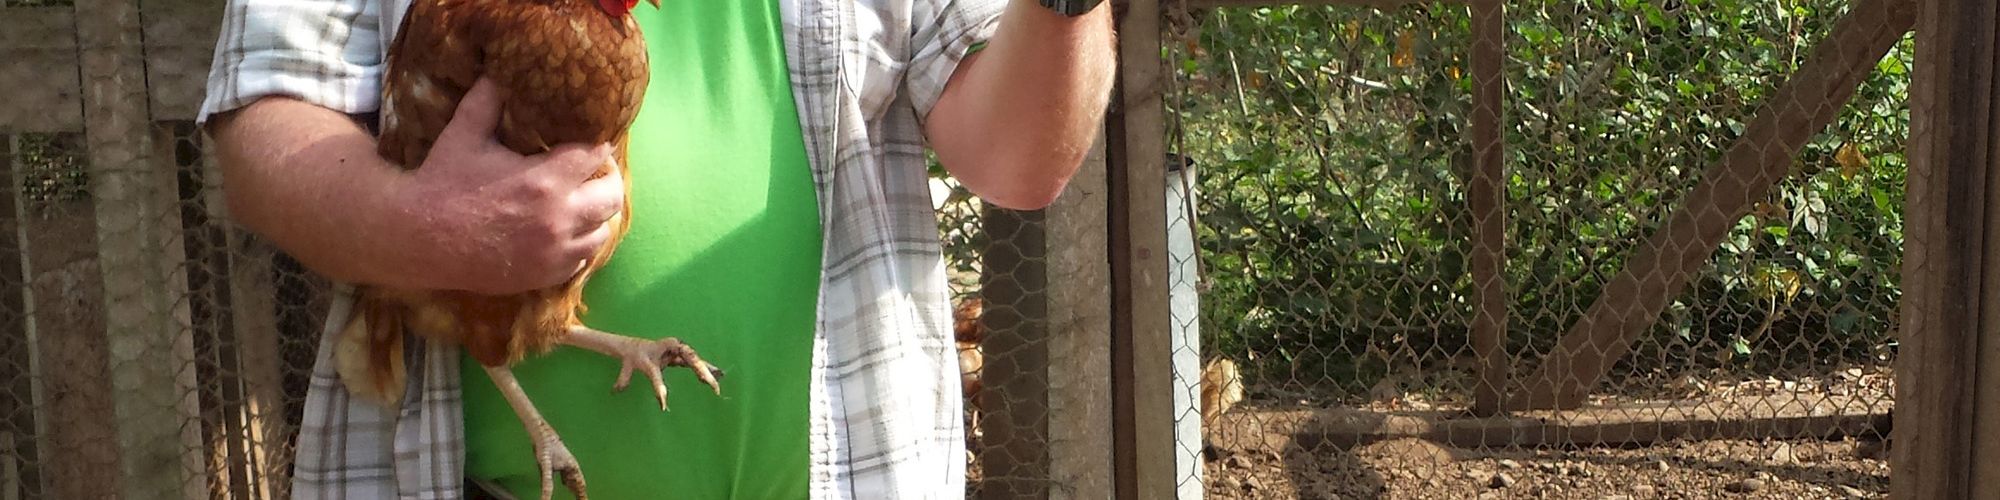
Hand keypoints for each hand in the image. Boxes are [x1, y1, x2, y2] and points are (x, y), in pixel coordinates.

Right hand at [392, 78, 624, 294]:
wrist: (418, 238)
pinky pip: (583, 259)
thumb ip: (488, 100)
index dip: (597, 144)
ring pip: (604, 231)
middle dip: (607, 179)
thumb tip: (501, 72)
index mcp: (545, 180)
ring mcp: (555, 251)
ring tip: (582, 202)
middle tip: (592, 171)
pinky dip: (581, 244)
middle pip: (612, 196)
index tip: (591, 141)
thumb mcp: (464, 134)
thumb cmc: (442, 183)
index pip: (596, 155)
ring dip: (597, 214)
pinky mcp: (545, 275)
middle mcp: (559, 218)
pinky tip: (567, 232)